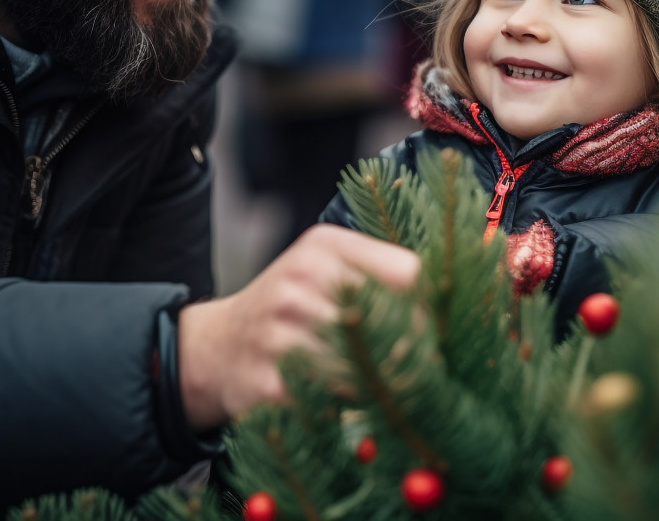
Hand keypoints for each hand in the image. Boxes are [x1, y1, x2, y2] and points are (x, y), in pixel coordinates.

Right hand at [176, 224, 418, 430]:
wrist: (216, 347)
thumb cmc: (289, 305)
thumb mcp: (325, 265)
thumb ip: (380, 271)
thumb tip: (442, 307)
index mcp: (322, 248)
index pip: (407, 275)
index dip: (425, 309)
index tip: (427, 331)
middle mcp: (298, 284)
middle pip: (390, 328)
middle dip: (406, 355)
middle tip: (416, 372)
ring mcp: (280, 334)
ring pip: (365, 371)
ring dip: (377, 387)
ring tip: (374, 387)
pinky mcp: (269, 383)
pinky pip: (332, 405)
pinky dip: (343, 410)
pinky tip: (337, 402)